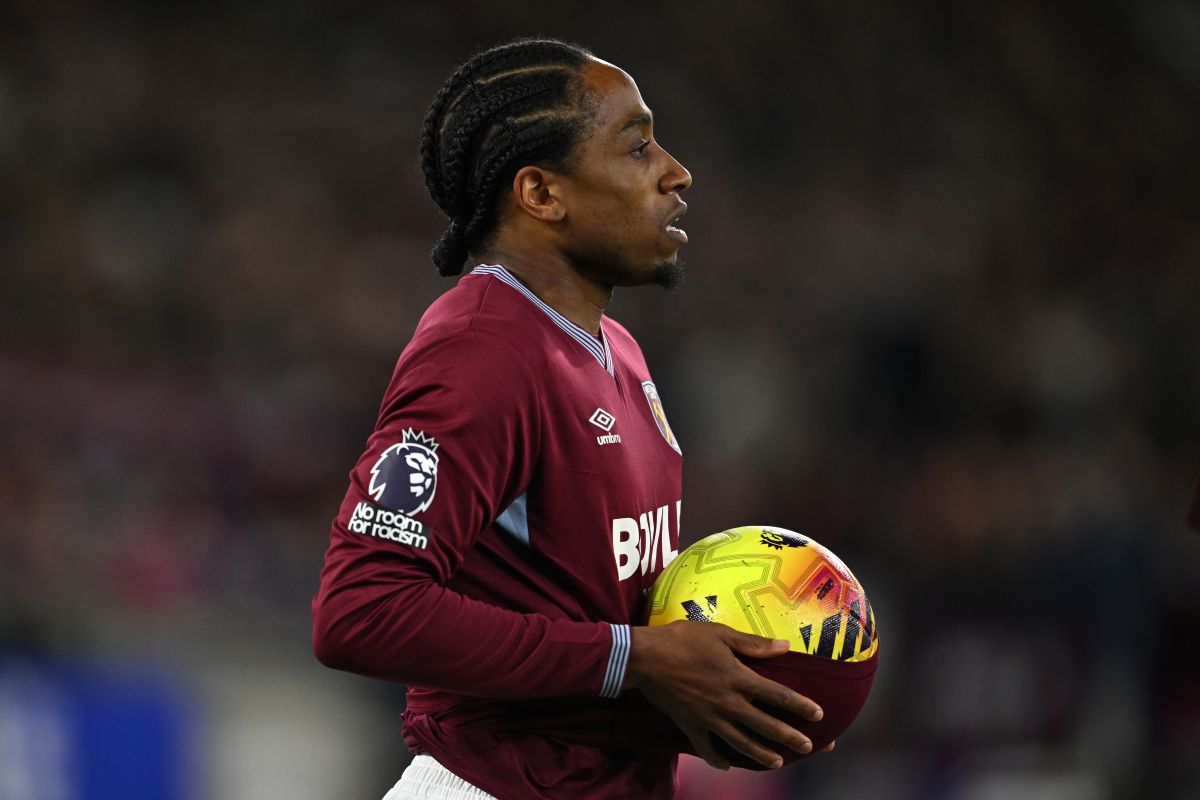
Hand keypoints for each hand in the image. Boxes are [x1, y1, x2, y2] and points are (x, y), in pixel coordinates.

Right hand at [623, 620, 824, 769]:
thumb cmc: (682, 639)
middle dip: (788, 737)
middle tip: (808, 747)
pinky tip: (726, 765)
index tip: (819, 714)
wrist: (644, 658)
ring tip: (777, 762)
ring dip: (761, 754)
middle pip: (765, 724)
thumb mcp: (720, 634)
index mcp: (738, 677)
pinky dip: (716, 759)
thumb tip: (785, 647)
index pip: (778, 695)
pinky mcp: (689, 725)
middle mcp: (727, 702)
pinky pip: (706, 748)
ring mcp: (708, 717)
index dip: (800, 705)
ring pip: (740, 742)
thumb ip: (753, 644)